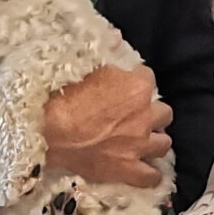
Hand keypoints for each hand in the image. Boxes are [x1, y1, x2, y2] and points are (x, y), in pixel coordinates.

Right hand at [42, 64, 172, 187]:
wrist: (48, 131)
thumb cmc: (66, 96)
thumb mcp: (88, 66)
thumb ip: (108, 53)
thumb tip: (117, 38)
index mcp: (138, 87)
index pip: (149, 78)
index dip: (137, 81)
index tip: (126, 85)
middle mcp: (146, 116)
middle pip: (164, 112)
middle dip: (152, 111)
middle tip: (137, 113)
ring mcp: (140, 145)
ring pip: (164, 142)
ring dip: (155, 139)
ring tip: (142, 139)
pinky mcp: (129, 169)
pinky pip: (152, 176)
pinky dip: (150, 173)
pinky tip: (145, 168)